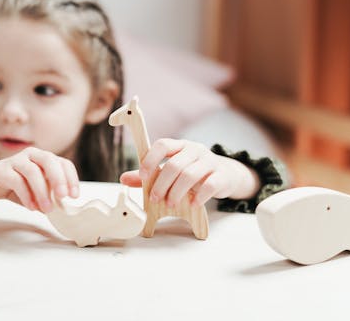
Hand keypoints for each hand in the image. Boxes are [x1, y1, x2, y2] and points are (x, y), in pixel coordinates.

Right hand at [0, 147, 78, 212]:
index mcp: (44, 158)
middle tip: (62, 197)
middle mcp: (32, 155)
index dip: (71, 178)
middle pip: (49, 160)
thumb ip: (48, 196)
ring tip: (46, 208)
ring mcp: (16, 160)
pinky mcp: (2, 170)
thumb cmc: (15, 185)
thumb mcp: (36, 191)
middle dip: (58, 179)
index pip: (63, 163)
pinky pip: (16, 180)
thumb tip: (63, 209)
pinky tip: (31, 206)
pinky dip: (26, 195)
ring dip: (42, 191)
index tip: (74, 196)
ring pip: (32, 171)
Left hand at [120, 139, 259, 206]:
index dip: (151, 159)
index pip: (163, 145)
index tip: (143, 175)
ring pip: (190, 175)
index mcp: (179, 146)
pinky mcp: (222, 175)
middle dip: (162, 184)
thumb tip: (123, 178)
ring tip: (171, 204)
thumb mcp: (171, 171)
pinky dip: (199, 197)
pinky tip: (192, 204)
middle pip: (175, 164)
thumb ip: (150, 175)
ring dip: (177, 192)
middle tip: (155, 199)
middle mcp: (194, 150)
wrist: (226, 175)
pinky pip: (210, 185)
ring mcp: (209, 161)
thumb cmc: (192, 172)